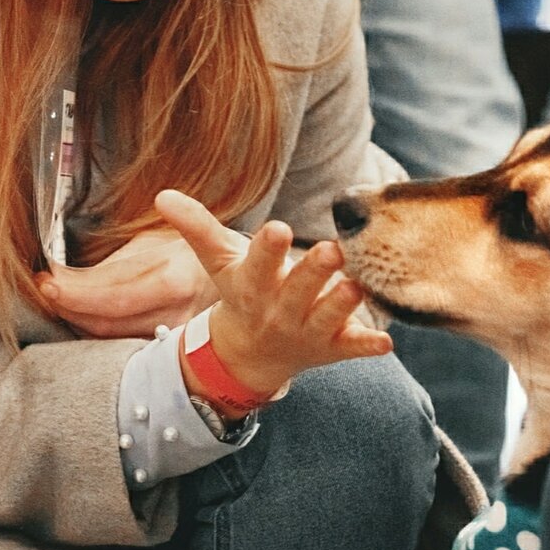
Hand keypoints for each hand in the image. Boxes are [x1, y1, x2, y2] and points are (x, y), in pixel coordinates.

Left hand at [37, 227, 221, 337]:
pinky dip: (104, 335)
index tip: (44, 281)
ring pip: (114, 341)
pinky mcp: (180, 351)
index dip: (69, 292)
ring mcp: (180, 338)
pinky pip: (130, 347)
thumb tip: (67, 274)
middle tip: (47, 292)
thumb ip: (119, 260)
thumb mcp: (162, 238)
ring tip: (63, 303)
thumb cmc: (202, 249)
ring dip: (82, 324)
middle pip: (104, 325)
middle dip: (69, 310)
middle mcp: (177, 313)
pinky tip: (89, 321)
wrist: (257, 277)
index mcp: (173, 278)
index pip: (106, 295)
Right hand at [156, 189, 392, 404]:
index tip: (279, 229)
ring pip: (327, 319)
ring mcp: (307, 331)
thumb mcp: (218, 261)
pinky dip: (367, 346)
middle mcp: (279, 310)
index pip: (257, 265)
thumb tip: (162, 194)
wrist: (249, 354)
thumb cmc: (240, 290)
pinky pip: (351, 348)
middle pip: (297, 292)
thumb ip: (197, 227)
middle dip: (314, 273)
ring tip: (358, 287)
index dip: (267, 249)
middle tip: (333, 250)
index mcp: (251, 286)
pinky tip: (387, 342)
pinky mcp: (332, 347)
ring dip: (342, 305)